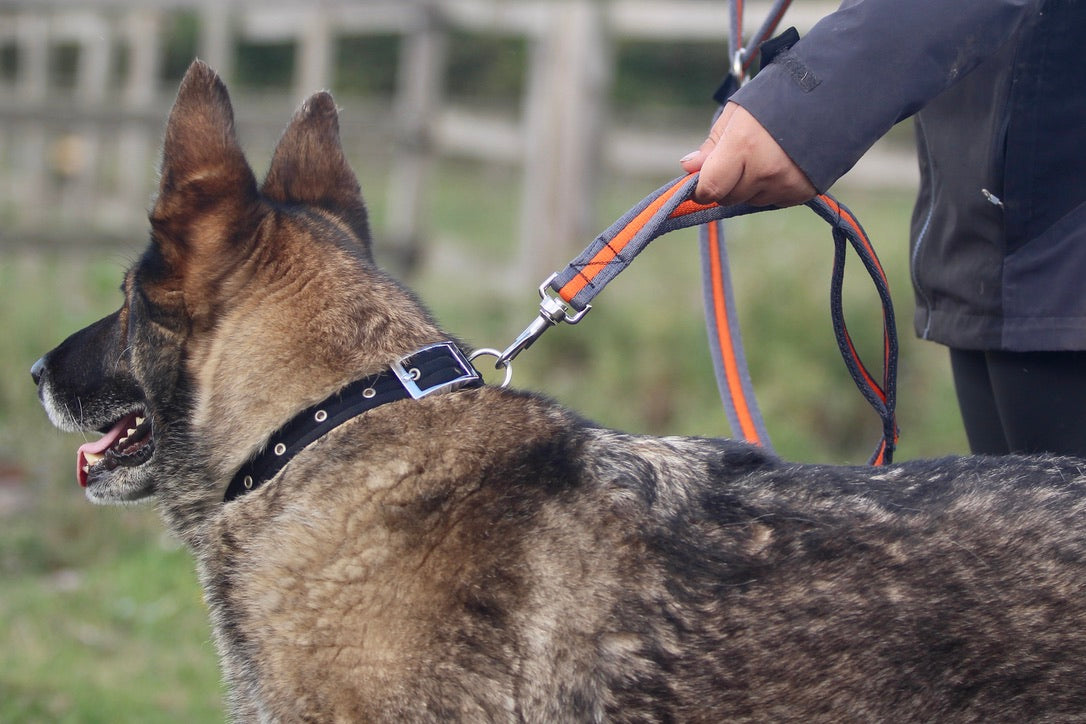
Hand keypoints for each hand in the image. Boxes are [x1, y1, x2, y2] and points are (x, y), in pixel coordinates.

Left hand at [680, 102, 815, 206]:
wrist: (832, 96)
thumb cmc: (777, 98)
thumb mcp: (738, 113)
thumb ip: (712, 145)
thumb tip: (688, 167)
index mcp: (742, 145)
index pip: (709, 188)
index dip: (701, 188)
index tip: (701, 182)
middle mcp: (764, 170)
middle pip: (728, 197)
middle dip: (727, 183)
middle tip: (740, 159)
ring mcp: (785, 183)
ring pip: (751, 200)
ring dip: (750, 187)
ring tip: (765, 156)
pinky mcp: (802, 193)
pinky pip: (774, 201)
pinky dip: (772, 189)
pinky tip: (781, 165)